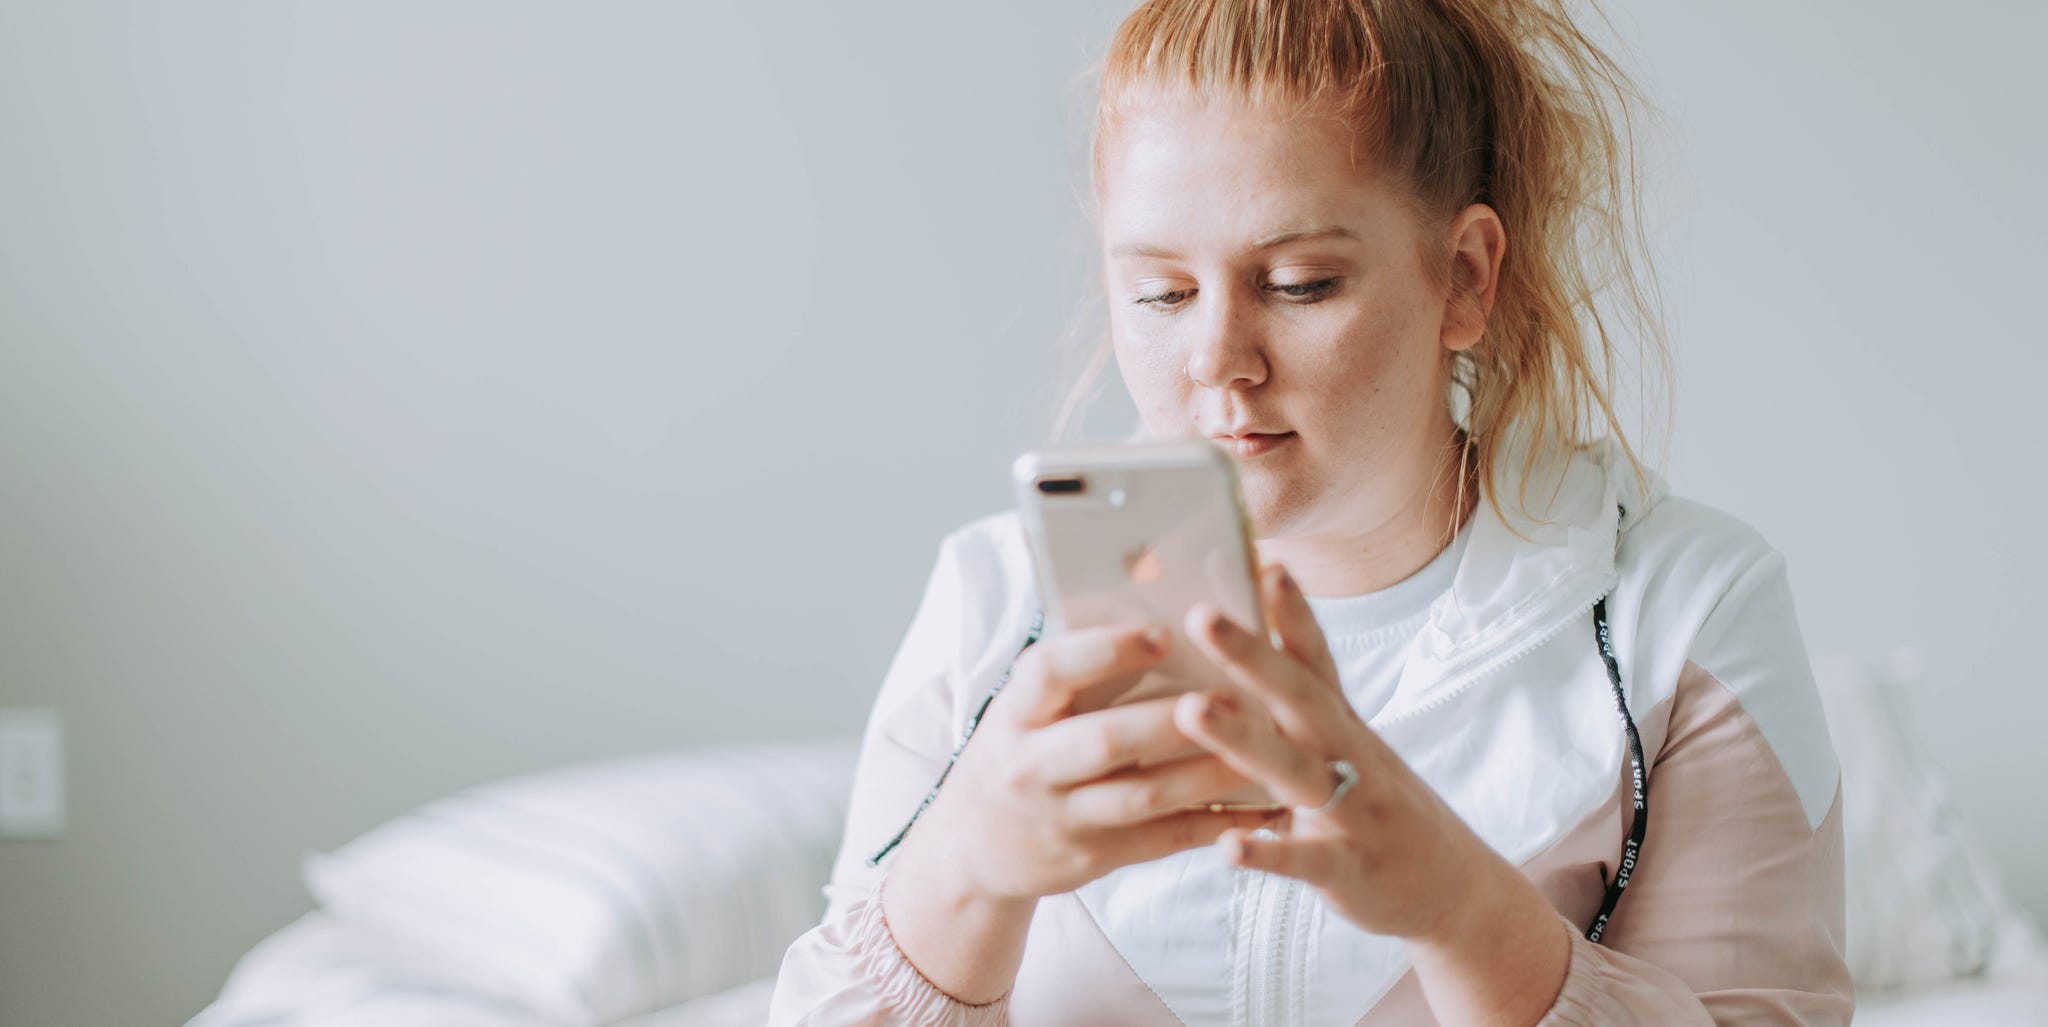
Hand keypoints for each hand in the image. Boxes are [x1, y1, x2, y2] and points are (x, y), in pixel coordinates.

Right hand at [896, 621, 1286, 904]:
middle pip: (1106, 739)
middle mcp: (1030, 766)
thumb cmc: (1019, 751)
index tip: (1161, 632)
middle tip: (1237, 692)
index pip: (1049, 671)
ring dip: (1210, 770)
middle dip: (1175, 718)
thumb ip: (1078, 671)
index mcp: (1014, 713)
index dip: (1104, 650)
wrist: (973, 846)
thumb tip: (1156, 602)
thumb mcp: (1024, 709)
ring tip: (1267, 743)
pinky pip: (1165, 840)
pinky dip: (1219, 823)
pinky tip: (1265, 807)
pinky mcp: (1094, 858)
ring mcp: (1062, 818)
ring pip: (1145, 795)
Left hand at [1170, 562, 1514, 943]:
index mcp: (1342, 725)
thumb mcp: (1343, 751)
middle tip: (1201, 613)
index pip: (1316, 659)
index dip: (1292, 612)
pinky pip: (1307, 860)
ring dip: (1243, 739)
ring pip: (1296, 771)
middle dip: (1251, 655)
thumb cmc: (1376, 807)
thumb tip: (1232, 656)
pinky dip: (1270, 853)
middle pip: (1300, 698)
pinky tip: (1228, 846)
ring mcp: (1354, 813)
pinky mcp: (1350, 872)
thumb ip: (1293, 711)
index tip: (1264, 560)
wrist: (1454, 890)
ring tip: (1192, 709)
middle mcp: (1351, 757)